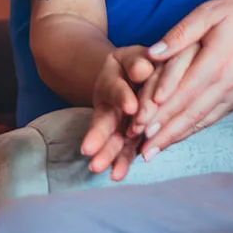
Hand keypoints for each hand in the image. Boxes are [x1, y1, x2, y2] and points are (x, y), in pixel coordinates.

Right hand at [80, 44, 155, 179]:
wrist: (132, 75)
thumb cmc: (138, 63)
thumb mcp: (134, 56)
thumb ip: (137, 61)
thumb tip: (143, 69)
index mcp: (113, 81)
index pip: (118, 88)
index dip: (123, 97)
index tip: (131, 108)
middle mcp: (110, 104)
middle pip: (104, 119)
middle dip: (98, 135)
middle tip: (89, 150)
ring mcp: (116, 122)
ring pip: (110, 138)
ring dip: (105, 153)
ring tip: (97, 168)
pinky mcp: (127, 136)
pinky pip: (124, 149)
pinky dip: (120, 162)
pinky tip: (117, 175)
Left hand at [131, 0, 232, 157]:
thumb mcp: (208, 12)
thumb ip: (180, 33)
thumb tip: (153, 53)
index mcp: (220, 59)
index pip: (186, 90)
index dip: (163, 109)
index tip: (140, 124)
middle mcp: (229, 82)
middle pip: (191, 112)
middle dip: (164, 133)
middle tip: (140, 151)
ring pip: (201, 121)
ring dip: (175, 137)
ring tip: (151, 152)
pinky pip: (211, 119)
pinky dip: (190, 131)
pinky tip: (173, 139)